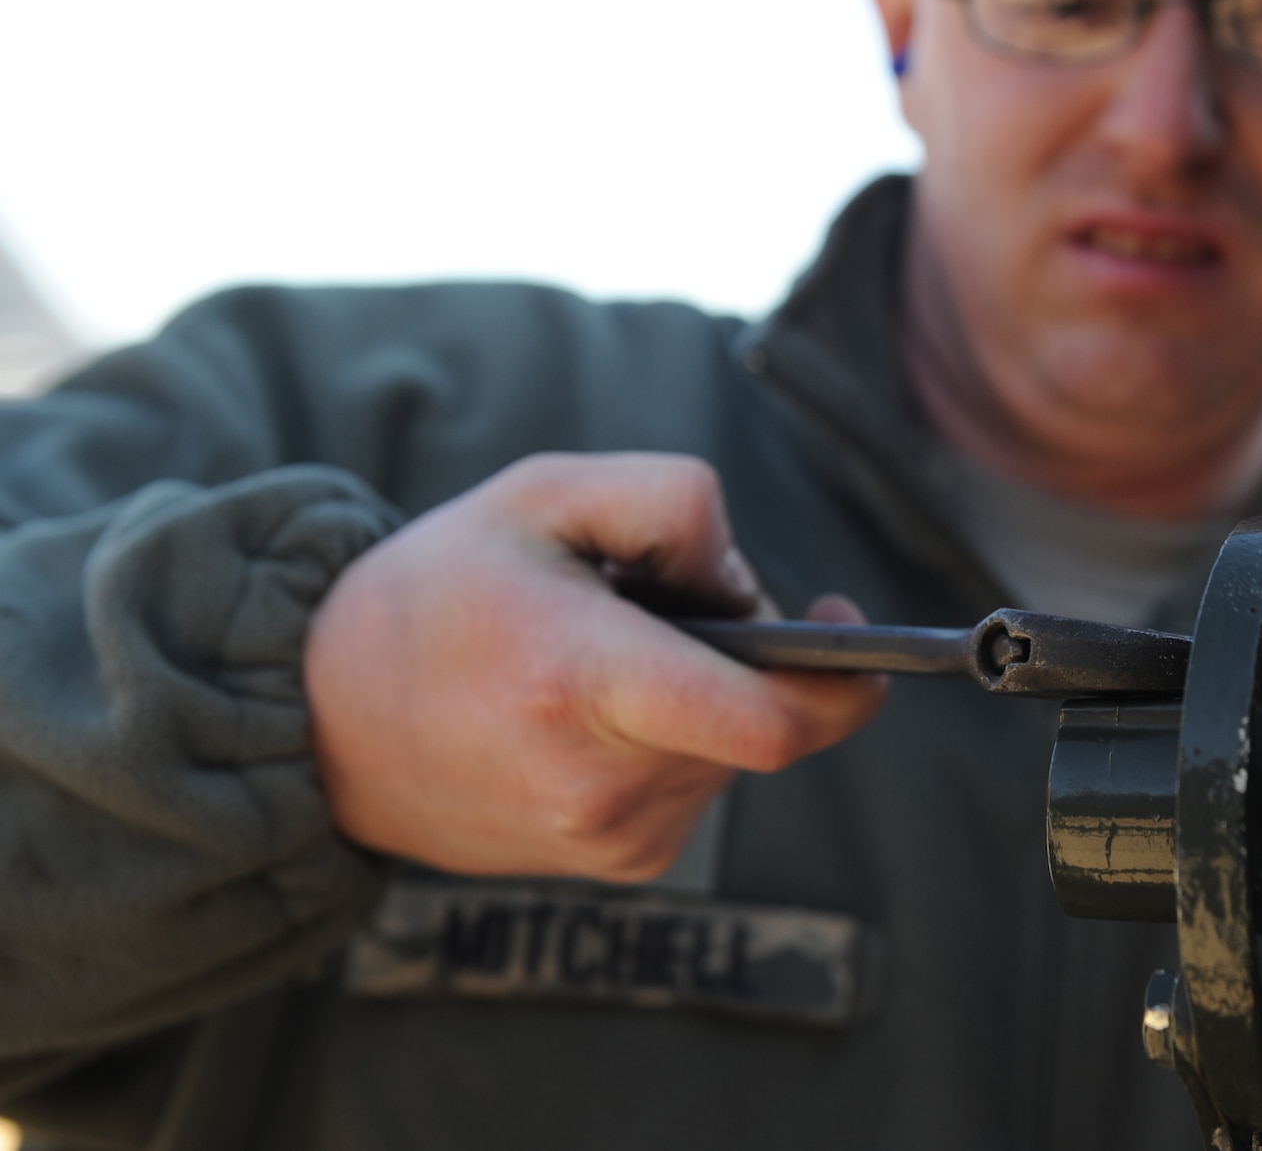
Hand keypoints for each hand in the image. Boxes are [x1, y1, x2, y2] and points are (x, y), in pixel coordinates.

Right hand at [304, 453, 885, 880]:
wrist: (324, 722)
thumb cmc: (440, 589)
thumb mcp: (545, 492)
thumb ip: (671, 501)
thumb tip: (750, 588)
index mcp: (585, 682)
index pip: (771, 721)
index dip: (842, 681)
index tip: (842, 622)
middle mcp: (603, 782)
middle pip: (765, 722)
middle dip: (752, 654)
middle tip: (662, 604)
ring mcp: (608, 838)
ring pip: (736, 750)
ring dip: (710, 694)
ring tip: (609, 654)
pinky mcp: (614, 863)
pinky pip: (700, 781)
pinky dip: (681, 734)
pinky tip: (601, 705)